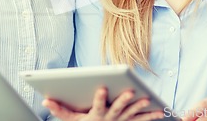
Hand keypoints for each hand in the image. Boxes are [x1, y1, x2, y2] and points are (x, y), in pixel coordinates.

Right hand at [43, 87, 164, 120]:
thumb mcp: (71, 120)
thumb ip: (59, 111)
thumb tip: (45, 100)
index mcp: (95, 116)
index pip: (97, 105)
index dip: (99, 98)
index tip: (101, 87)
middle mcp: (109, 119)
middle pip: (117, 109)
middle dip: (123, 100)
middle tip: (130, 91)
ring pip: (131, 115)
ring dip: (139, 107)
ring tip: (146, 99)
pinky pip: (141, 120)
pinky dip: (150, 116)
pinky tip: (160, 112)